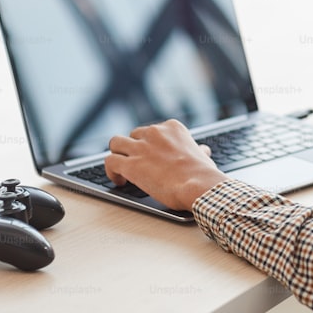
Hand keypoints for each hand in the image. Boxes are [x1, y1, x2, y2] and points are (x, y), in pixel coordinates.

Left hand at [105, 120, 229, 209]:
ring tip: (121, 167)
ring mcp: (140, 148)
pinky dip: (111, 171)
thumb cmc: (203, 173)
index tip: (153, 155)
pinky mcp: (130, 164)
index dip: (150, 144)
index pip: (153, 130)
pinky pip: (110, 162)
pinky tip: (119, 181)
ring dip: (117, 154)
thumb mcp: (202, 155)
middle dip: (133, 147)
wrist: (198, 185)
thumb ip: (197, 150)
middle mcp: (154, 133)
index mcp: (172, 128)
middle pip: (133, 135)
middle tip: (136, 161)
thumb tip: (202, 151)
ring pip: (115, 143)